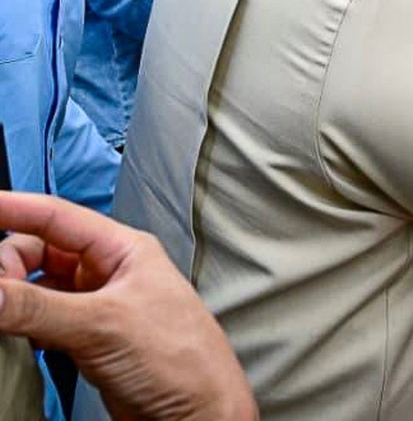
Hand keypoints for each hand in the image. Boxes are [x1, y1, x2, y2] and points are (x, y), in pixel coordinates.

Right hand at [0, 193, 256, 420]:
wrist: (197, 413)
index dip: (14, 209)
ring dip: (12, 299)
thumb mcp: (103, 325)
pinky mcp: (86, 339)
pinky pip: (39, 320)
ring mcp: (96, 306)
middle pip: (37, 252)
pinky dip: (20, 325)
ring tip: (5, 320)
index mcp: (123, 250)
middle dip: (8, 268)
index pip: (57, 216)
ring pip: (35, 288)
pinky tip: (16, 340)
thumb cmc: (179, 360)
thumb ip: (38, 308)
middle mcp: (109, 272)